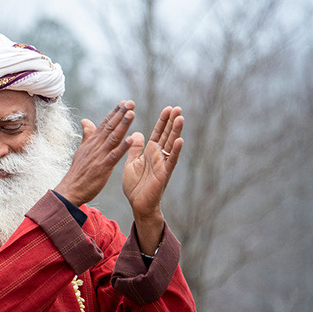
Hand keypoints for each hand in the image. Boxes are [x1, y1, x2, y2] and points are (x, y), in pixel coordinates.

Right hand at [54, 100, 136, 206]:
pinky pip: (114, 155)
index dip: (114, 113)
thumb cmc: (78, 172)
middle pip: (110, 127)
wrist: (71, 189)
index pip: (104, 124)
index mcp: (92, 142)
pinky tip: (131, 139)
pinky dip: (123, 147)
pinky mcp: (103, 167)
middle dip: (121, 114)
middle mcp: (96, 146)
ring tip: (131, 113)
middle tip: (130, 102)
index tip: (124, 102)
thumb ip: (87, 135)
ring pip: (113, 137)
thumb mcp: (81, 150)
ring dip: (123, 125)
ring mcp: (99, 156)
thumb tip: (85, 120)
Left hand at [122, 106, 183, 252]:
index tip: (168, 108)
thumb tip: (137, 134)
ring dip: (176, 132)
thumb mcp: (132, 163)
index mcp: (150, 153)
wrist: (138, 204)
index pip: (157, 133)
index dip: (162, 122)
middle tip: (177, 107)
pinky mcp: (164, 174)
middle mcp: (158, 156)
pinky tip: (180, 140)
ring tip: (181, 118)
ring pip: (171, 145)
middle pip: (166, 135)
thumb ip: (135, 149)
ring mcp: (163, 164)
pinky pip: (171, 161)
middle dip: (171, 122)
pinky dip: (175, 151)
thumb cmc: (135, 185)